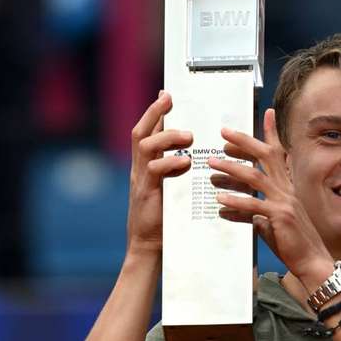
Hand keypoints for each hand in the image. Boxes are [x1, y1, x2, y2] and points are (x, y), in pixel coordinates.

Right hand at [126, 92, 192, 256]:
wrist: (151, 247)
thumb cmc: (168, 218)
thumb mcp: (174, 189)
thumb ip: (180, 171)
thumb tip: (200, 154)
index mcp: (146, 166)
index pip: (146, 131)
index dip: (154, 112)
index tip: (166, 94)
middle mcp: (140, 169)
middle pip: (141, 132)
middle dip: (154, 112)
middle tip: (170, 99)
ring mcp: (142, 180)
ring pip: (147, 146)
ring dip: (167, 136)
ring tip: (188, 136)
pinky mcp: (148, 194)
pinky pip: (155, 170)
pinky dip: (171, 163)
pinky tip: (186, 162)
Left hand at [208, 109, 333, 286]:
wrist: (311, 261)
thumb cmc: (291, 242)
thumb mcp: (269, 223)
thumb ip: (253, 212)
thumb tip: (230, 208)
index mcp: (287, 187)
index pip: (279, 154)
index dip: (272, 133)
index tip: (266, 113)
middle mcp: (287, 190)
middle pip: (266, 157)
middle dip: (244, 142)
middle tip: (223, 133)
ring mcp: (285, 202)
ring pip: (255, 178)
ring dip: (231, 169)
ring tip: (211, 164)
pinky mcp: (280, 218)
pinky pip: (255, 206)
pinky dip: (236, 201)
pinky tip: (220, 200)